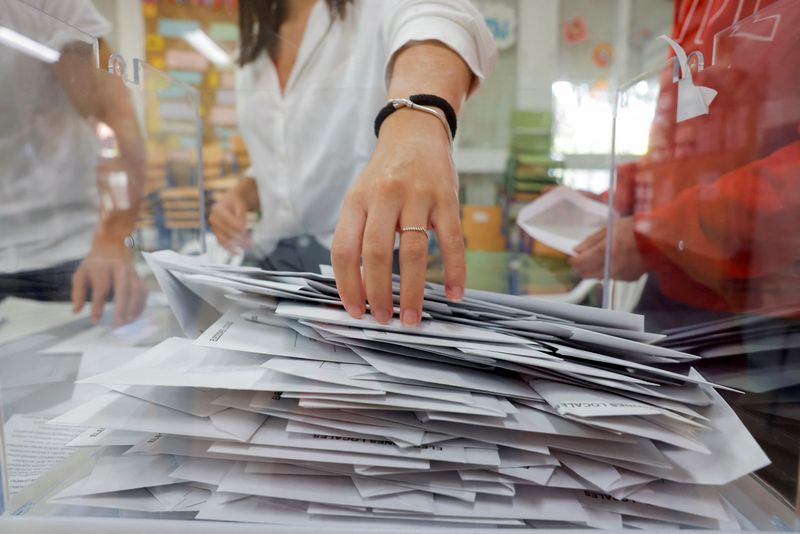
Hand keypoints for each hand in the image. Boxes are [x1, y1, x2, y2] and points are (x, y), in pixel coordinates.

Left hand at [71, 237, 146, 324]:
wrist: (112, 246)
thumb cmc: (94, 265)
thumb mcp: (80, 274)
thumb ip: (78, 292)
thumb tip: (76, 311)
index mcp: (102, 267)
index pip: (101, 288)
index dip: (98, 305)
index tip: (94, 321)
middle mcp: (119, 269)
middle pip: (123, 288)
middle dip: (122, 307)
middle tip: (118, 323)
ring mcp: (132, 272)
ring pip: (137, 290)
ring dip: (134, 307)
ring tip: (127, 322)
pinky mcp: (139, 277)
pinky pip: (143, 292)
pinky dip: (141, 305)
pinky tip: (135, 316)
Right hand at [209, 189, 251, 252]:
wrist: (230, 204)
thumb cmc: (236, 204)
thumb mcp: (240, 206)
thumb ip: (240, 217)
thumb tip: (241, 229)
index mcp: (217, 209)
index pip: (228, 221)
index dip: (238, 226)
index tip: (246, 230)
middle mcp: (213, 219)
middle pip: (227, 231)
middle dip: (239, 237)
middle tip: (250, 241)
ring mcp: (213, 228)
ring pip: (224, 239)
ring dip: (236, 244)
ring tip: (248, 247)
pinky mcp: (217, 235)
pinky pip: (222, 244)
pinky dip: (229, 249)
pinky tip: (237, 253)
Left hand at [332, 111, 464, 325]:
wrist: (416, 133)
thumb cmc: (386, 175)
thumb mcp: (361, 196)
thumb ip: (357, 234)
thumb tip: (357, 287)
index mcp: (357, 201)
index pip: (344, 249)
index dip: (347, 284)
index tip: (355, 310)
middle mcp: (384, 197)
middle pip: (376, 253)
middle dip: (378, 293)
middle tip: (382, 319)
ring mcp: (417, 196)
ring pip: (412, 251)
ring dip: (411, 290)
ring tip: (411, 316)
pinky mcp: (447, 198)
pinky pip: (452, 241)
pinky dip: (455, 270)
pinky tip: (454, 293)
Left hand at [569, 216, 647, 280]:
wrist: (661, 238)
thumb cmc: (635, 228)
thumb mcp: (611, 227)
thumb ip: (591, 241)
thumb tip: (576, 251)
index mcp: (607, 250)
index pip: (580, 263)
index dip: (573, 261)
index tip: (572, 257)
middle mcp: (613, 266)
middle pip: (586, 274)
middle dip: (581, 267)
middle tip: (583, 258)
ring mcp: (621, 274)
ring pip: (598, 277)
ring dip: (594, 269)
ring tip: (601, 256)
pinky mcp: (629, 279)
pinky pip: (612, 277)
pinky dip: (609, 270)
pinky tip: (616, 260)